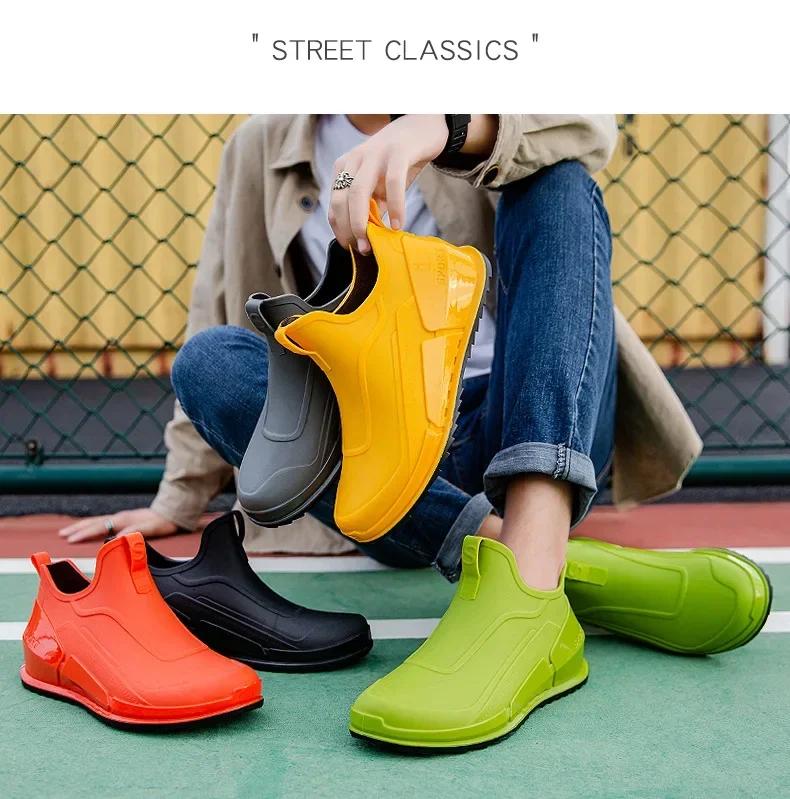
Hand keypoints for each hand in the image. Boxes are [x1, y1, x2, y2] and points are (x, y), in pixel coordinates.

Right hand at [57, 508, 178, 543]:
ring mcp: (122, 517)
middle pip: (95, 522)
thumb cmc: (163, 522)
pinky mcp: (126, 519)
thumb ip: (134, 532)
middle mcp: (120, 517)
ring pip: (98, 521)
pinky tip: (90, 528)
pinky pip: (104, 522)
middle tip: (62, 535)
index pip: (100, 527)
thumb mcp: (151, 528)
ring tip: (68, 531)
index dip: (85, 534)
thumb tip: (116, 538)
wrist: (173, 512)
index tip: (70, 540)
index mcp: (123, 520)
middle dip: (78, 529)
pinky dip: (93, 525)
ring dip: (82, 526)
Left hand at [329, 115, 447, 253]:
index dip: (339, 228)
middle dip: (348, 229)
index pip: (334, 203)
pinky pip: (392, 182)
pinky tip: (397, 225)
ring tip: (372, 244)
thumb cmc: (400, 162)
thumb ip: (373, 206)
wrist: (422, 126)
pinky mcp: (397, 152)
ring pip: (358, 192)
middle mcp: (355, 159)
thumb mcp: (381, 185)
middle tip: (361, 249)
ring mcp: (374, 154)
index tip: (350, 246)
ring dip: (361, 222)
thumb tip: (369, 238)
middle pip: (341, 199)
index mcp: (346, 167)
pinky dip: (394, 207)